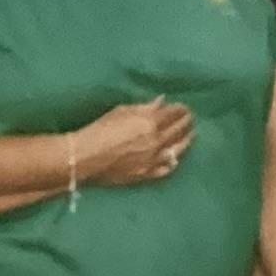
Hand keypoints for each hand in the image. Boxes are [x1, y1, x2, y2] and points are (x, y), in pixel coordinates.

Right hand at [77, 97, 194, 185]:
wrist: (84, 157)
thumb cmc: (99, 129)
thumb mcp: (121, 112)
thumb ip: (144, 107)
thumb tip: (162, 101)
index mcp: (150, 122)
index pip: (174, 113)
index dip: (181, 109)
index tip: (184, 107)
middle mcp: (156, 141)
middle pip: (179, 130)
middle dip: (187, 122)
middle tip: (190, 119)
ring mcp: (153, 159)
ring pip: (178, 149)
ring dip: (186, 140)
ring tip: (190, 135)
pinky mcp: (147, 174)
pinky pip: (166, 168)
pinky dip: (173, 162)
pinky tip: (175, 158)